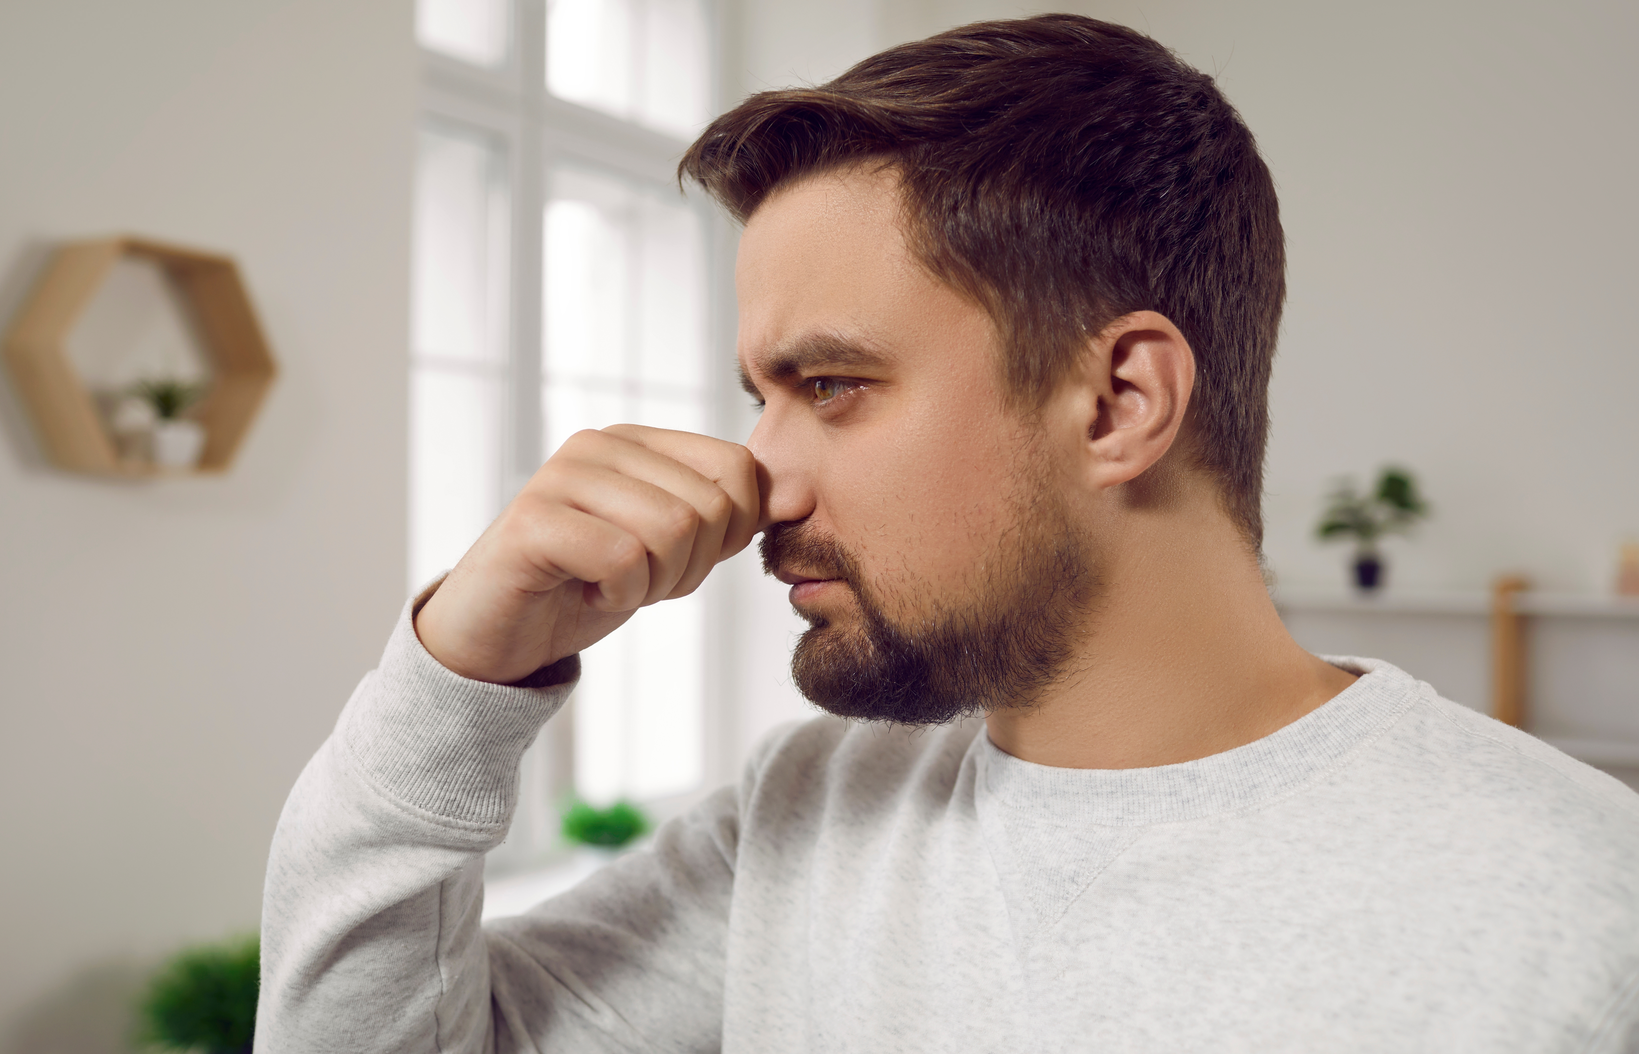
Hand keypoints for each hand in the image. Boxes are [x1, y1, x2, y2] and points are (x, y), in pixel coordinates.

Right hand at [414, 425, 760, 684]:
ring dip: (654, 584)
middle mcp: (600, 445)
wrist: (498, 636)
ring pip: (672, 530)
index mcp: (638, 442)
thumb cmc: (586, 587)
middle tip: (640, 581)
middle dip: (689, 567)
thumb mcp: (676, 553)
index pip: (736, 468)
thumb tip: (799, 497)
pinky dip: (620, 596)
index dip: (730, 533)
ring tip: (611, 585)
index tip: (681, 560)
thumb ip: (731, 521)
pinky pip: (623, 559)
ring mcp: (561, 475)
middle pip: (709, 506)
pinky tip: (587, 592)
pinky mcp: (533, 520)